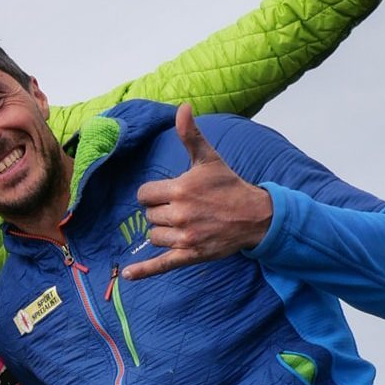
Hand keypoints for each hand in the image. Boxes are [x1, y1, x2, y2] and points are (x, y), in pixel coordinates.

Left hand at [122, 105, 271, 281]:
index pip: (144, 195)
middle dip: (161, 212)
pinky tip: (129, 276)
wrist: (255, 216)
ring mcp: (185, 237)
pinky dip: (144, 271)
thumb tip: (183, 108)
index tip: (169, 193)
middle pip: (149, 216)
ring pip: (154, 237)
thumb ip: (190, 135)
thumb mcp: (209, 159)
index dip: (153, 194)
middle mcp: (180, 214)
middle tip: (183, 209)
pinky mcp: (190, 255)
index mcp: (180, 189)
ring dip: (164, 232)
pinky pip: (161, 265)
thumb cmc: (229, 185)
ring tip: (187, 224)